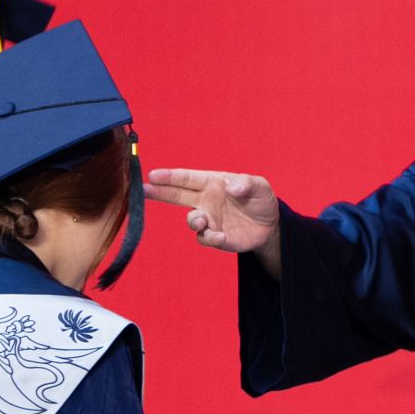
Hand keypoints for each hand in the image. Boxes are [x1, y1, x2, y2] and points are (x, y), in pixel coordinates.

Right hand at [143, 168, 284, 275]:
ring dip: (193, 220)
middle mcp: (205, 201)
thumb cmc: (261, 200)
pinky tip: (221, 236)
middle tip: (144, 190)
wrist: (270, 226)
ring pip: (191, 220)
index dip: (169, 176)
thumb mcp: (260, 187)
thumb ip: (247, 184)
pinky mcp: (216, 236)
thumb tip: (232, 187)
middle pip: (177, 195)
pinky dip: (210, 238)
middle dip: (160, 192)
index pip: (187, 178)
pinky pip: (205, 238)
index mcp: (212, 183)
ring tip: (201, 220)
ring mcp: (209, 219)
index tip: (152, 175)